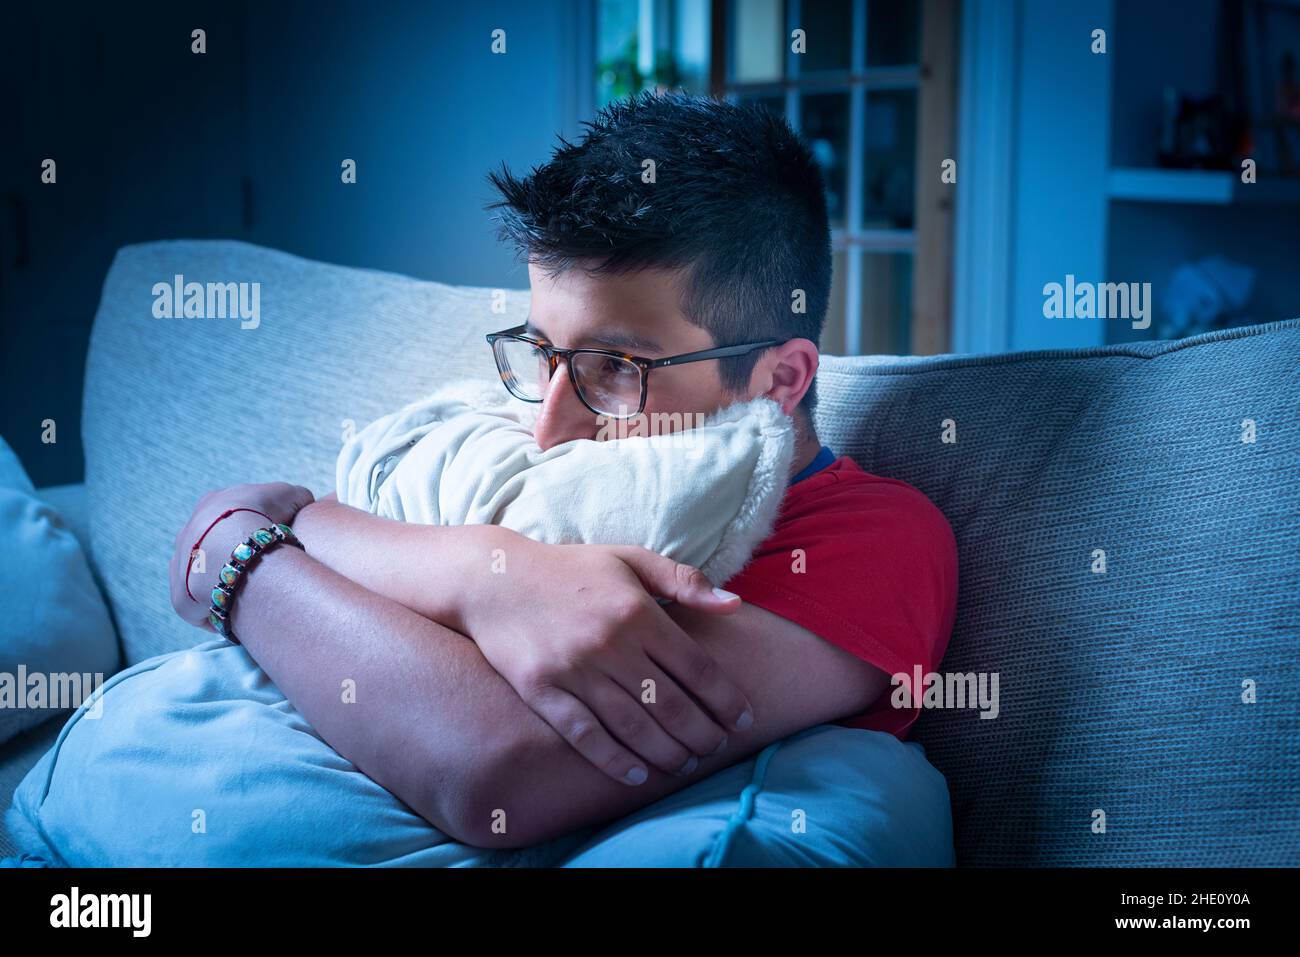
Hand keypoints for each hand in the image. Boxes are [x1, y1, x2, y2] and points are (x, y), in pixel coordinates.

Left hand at [168, 482, 314, 627]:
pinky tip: (240, 614)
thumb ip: (297, 499)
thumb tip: (304, 506)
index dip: (251, 529)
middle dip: (233, 558)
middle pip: (212, 548)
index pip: (230, 518)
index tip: (269, 543)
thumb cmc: (262, 514)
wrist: (232, 543)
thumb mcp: (290, 495)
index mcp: (212, 506)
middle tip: (260, 569)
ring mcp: (181, 565)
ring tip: (252, 593)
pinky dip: (219, 612)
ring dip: (224, 584)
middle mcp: (189, 534)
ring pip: (203, 577)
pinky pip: (200, 609)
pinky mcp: (181, 597)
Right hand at [460, 535, 753, 785]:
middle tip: (715, 749)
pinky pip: (585, 736)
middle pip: (671, 705)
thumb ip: (684, 580)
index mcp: (638, 613)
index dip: (726, 700)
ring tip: (683, 765)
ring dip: (666, 754)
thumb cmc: (571, 569)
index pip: (697, 668)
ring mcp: (575, 670)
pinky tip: (637, 775)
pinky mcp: (542, 691)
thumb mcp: (629, 560)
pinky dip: (615, 761)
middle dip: (702, 735)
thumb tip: (734, 604)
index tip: (743, 721)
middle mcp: (611, 644)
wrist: (494, 578)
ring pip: (634, 727)